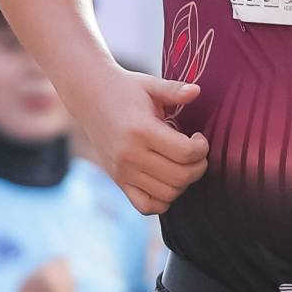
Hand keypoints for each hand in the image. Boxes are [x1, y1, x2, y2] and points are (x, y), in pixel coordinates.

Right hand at [78, 66, 209, 217]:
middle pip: (180, 177)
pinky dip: (162, 200)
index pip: (186, 153)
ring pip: (167, 195)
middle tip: (196, 153)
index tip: (198, 138)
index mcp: (141, 130)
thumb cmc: (125, 90)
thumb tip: (196, 91)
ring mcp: (123, 172)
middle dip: (199, 167)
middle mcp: (130, 155)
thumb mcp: (150, 85)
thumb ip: (175, 90)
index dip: (202, 148)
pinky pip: (146, 206)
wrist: (89, 96)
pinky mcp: (118, 181)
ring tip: (181, 164)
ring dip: (183, 183)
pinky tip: (166, 180)